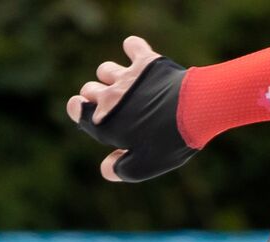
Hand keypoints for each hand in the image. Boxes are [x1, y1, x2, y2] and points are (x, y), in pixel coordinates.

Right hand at [64, 35, 163, 181]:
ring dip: (110, 77)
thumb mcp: (143, 166)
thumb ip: (119, 169)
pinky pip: (132, 45)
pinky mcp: (145, 62)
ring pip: (105, 70)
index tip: (90, 115)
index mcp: (104, 122)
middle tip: (114, 109)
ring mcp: (127, 77)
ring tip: (127, 88)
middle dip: (94, 97)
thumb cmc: (166, 142)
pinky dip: (132, 49)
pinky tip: (138, 57)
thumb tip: (106, 168)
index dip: (79, 111)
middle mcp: (110, 96)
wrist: (193, 111)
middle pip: (89, 89)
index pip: (77, 109)